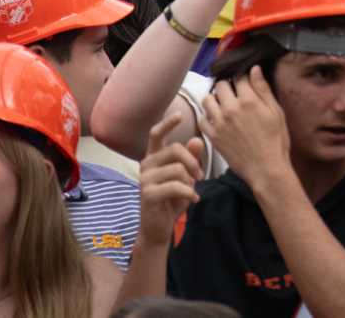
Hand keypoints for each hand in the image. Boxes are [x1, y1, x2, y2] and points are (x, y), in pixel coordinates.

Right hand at [137, 110, 204, 246]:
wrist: (158, 228)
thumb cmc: (172, 200)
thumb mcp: (185, 178)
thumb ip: (191, 159)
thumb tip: (196, 140)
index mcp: (154, 157)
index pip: (156, 134)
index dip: (167, 123)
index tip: (180, 114)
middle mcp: (146, 164)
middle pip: (175, 149)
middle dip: (193, 162)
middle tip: (200, 176)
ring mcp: (145, 179)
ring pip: (177, 168)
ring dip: (190, 180)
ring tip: (192, 191)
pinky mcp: (148, 193)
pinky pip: (176, 185)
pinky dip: (189, 193)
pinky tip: (193, 199)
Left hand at [201, 67, 293, 194]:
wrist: (265, 168)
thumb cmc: (276, 140)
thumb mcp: (276, 112)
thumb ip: (263, 89)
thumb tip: (254, 68)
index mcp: (249, 100)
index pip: (239, 77)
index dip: (243, 77)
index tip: (245, 82)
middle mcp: (231, 108)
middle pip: (220, 85)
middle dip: (227, 85)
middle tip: (234, 93)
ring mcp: (219, 122)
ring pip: (207, 99)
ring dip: (215, 98)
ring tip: (223, 104)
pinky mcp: (213, 136)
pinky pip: (202, 119)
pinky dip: (208, 116)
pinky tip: (217, 119)